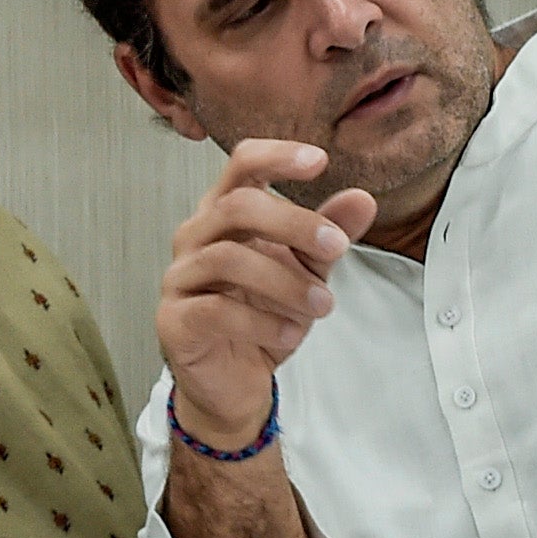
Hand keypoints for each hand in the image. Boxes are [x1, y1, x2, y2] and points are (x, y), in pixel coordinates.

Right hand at [157, 138, 376, 450]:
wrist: (236, 382)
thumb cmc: (265, 314)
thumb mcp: (308, 270)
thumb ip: (329, 232)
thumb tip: (363, 199)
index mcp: (225, 212)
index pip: (242, 164)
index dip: (276, 156)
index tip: (319, 161)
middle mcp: (196, 236)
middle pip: (237, 206)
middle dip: (294, 223)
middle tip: (337, 247)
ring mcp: (180, 278)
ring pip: (228, 259)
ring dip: (285, 281)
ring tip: (324, 305)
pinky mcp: (173, 321)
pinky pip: (215, 311)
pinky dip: (260, 322)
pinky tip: (290, 334)